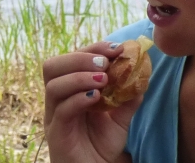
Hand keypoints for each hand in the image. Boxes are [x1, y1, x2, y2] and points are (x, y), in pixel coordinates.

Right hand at [42, 41, 143, 162]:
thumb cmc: (101, 146)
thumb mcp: (120, 118)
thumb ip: (128, 97)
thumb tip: (142, 73)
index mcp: (68, 90)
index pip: (71, 58)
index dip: (93, 49)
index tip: (117, 49)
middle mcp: (57, 99)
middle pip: (52, 66)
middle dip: (80, 58)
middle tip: (105, 63)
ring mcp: (53, 115)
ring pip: (53, 85)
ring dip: (79, 76)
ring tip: (104, 81)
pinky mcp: (56, 133)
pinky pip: (61, 109)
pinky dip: (79, 98)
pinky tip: (97, 98)